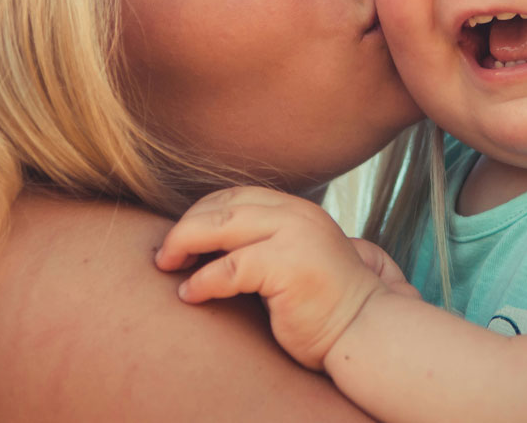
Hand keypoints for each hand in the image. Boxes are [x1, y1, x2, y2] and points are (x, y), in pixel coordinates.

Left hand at [155, 186, 415, 369]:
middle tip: (163, 253)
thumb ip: (264, 242)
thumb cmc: (322, 305)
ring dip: (185, 243)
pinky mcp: (288, 265)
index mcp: (297, 209)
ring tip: (166, 265)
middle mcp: (296, 214)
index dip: (201, 211)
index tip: (180, 237)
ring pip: (221, 226)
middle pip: (224, 204)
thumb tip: (207, 245)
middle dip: (186, 225)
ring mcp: (294, 235)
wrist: (363, 330)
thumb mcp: (294, 258)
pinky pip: (229, 268)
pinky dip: (201, 281)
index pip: (236, 195)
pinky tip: (189, 295)